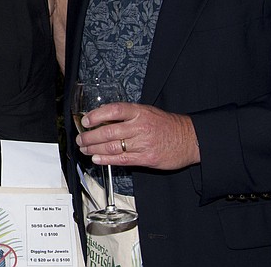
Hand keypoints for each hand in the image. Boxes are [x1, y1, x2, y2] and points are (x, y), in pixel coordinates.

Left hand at [77, 102, 199, 169]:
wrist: (191, 139)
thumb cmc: (166, 124)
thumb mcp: (147, 111)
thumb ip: (127, 114)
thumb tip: (102, 116)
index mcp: (139, 112)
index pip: (114, 110)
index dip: (97, 115)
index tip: (85, 120)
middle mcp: (140, 127)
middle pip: (108, 132)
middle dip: (90, 137)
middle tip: (80, 139)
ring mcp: (143, 143)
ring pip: (112, 147)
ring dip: (94, 149)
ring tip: (85, 149)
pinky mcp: (147, 158)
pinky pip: (122, 160)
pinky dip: (106, 160)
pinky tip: (96, 159)